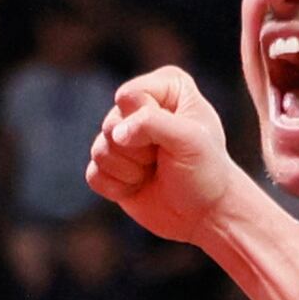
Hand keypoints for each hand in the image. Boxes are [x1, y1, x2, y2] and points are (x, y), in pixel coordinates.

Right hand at [86, 65, 248, 247]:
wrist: (204, 213)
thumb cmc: (205, 171)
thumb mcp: (189, 140)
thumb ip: (152, 124)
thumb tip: (115, 134)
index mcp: (165, 86)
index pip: (129, 96)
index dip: (144, 122)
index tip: (172, 138)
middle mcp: (139, 105)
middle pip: (111, 124)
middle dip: (137, 151)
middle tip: (163, 158)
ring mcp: (122, 136)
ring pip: (99, 150)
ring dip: (129, 171)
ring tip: (153, 172)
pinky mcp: (109, 166)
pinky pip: (93, 175)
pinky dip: (118, 187)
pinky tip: (139, 186)